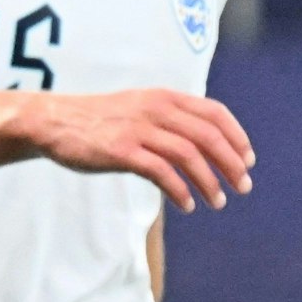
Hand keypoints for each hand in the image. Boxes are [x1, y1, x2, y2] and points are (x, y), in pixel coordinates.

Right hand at [20, 89, 254, 212]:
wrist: (54, 121)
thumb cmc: (99, 120)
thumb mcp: (138, 107)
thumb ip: (168, 118)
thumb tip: (202, 142)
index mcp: (163, 97)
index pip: (214, 112)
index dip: (236, 136)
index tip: (248, 160)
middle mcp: (155, 109)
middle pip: (208, 136)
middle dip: (231, 164)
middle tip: (243, 186)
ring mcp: (138, 129)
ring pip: (189, 155)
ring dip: (210, 182)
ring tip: (218, 202)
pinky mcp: (121, 151)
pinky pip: (161, 172)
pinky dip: (180, 190)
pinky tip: (187, 204)